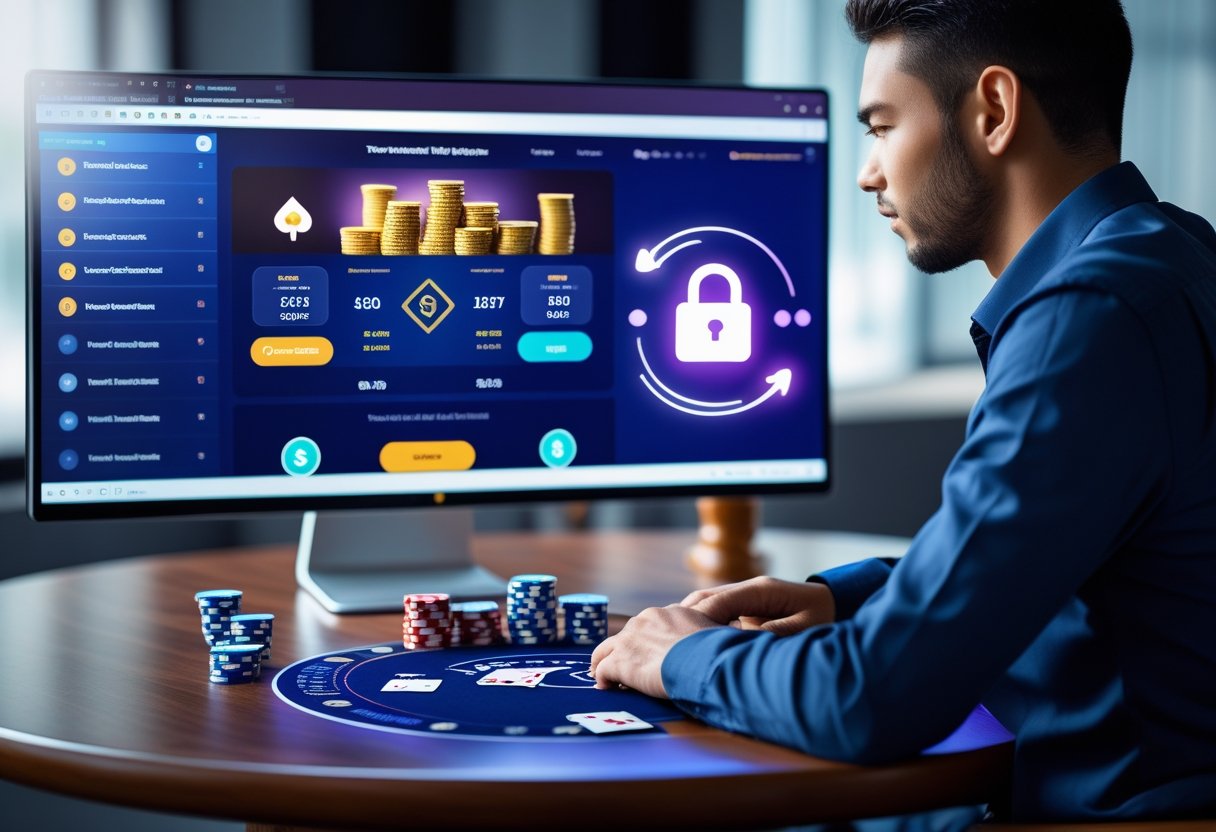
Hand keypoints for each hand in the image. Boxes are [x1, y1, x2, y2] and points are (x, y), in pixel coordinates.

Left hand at [589, 604, 720, 698]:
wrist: (702, 660)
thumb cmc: (715, 649)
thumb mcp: (717, 629)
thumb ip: (713, 628)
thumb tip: (738, 624)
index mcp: (666, 613)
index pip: (647, 625)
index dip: (643, 641)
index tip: (645, 652)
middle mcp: (644, 621)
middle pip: (624, 635)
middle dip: (622, 650)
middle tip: (620, 665)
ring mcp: (629, 640)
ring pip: (604, 650)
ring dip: (603, 663)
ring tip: (603, 677)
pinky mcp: (620, 662)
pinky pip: (602, 671)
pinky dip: (602, 679)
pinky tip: (606, 687)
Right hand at [680, 575, 834, 635]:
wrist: (837, 606)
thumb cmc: (825, 618)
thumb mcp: (806, 628)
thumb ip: (775, 633)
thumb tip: (741, 639)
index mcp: (762, 590)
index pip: (719, 600)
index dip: (698, 619)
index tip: (681, 641)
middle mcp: (748, 590)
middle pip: (704, 599)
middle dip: (683, 620)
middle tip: (666, 645)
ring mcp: (744, 598)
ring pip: (705, 605)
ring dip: (688, 623)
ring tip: (672, 647)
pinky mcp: (744, 609)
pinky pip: (715, 613)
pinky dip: (699, 627)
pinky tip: (690, 646)